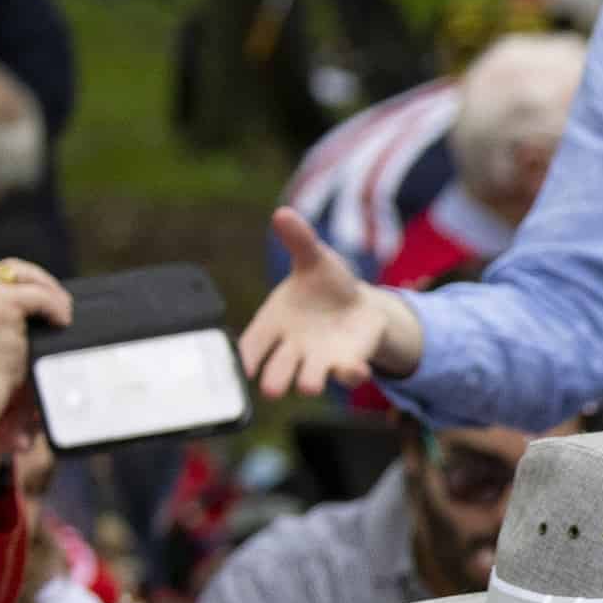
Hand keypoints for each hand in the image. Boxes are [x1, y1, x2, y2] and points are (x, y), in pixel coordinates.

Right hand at [0, 259, 73, 390]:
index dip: (21, 281)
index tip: (42, 296)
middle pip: (11, 268)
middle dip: (40, 281)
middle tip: (61, 301)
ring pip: (27, 278)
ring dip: (51, 292)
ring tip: (64, 312)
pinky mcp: (2, 303)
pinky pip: (40, 296)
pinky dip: (55, 308)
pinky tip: (62, 322)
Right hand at [242, 211, 425, 397]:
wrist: (359, 304)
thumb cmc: (325, 284)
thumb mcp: (315, 259)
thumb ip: (299, 241)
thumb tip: (283, 213)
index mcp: (274, 322)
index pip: (253, 344)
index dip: (246, 356)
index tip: (243, 366)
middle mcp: (292, 348)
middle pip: (277, 368)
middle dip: (274, 378)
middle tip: (270, 389)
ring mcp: (319, 359)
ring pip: (309, 377)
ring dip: (309, 382)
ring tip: (309, 386)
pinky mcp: (347, 363)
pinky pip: (348, 373)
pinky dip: (351, 374)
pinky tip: (356, 370)